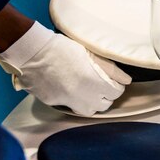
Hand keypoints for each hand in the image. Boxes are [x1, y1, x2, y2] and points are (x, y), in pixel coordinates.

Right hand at [0, 23, 130, 115]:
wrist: (33, 52)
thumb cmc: (62, 48)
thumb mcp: (91, 54)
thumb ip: (111, 69)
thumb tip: (125, 79)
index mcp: (95, 82)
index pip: (116, 93)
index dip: (116, 86)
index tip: (114, 82)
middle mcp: (83, 96)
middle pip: (104, 105)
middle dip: (106, 96)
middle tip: (102, 86)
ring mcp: (67, 102)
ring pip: (88, 111)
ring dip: (92, 103)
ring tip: (89, 91)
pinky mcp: (54, 102)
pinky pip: (69, 106)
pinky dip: (73, 100)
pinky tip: (70, 88)